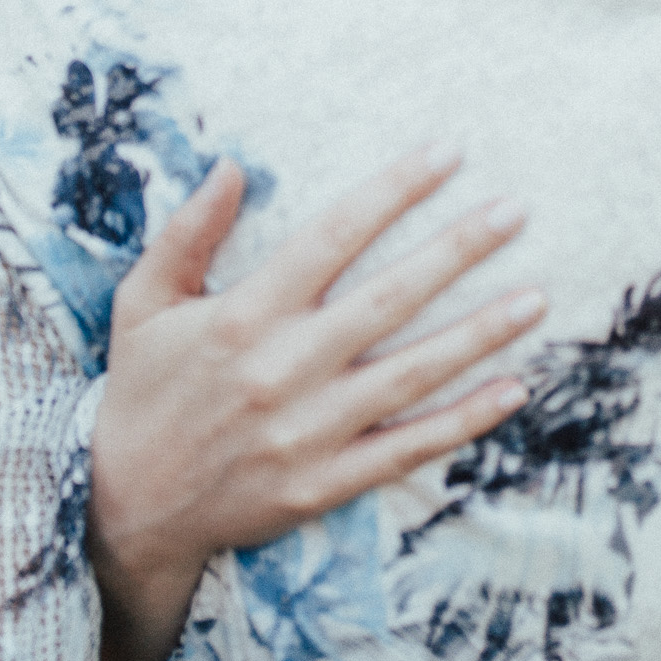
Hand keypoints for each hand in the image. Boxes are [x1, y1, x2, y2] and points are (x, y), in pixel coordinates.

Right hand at [87, 145, 542, 660]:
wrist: (125, 508)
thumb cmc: (140, 391)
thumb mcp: (142, 302)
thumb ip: (187, 232)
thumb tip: (233, 166)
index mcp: (243, 315)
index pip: (333, 237)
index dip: (393, 191)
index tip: (446, 153)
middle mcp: (283, 368)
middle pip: (388, 298)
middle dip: (457, 250)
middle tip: (514, 211)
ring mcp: (309, 431)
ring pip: (411, 374)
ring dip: (478, 334)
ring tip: (535, 296)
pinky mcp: (323, 483)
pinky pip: (406, 448)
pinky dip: (462, 422)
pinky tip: (512, 389)